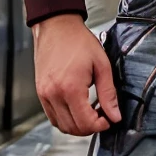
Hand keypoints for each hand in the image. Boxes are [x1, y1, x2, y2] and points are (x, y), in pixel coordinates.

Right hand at [33, 15, 121, 136]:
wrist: (56, 26)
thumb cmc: (79, 42)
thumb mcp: (102, 65)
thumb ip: (108, 94)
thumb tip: (115, 116)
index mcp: (70, 88)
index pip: (85, 123)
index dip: (100, 126)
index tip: (109, 119)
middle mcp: (53, 94)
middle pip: (72, 128)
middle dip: (90, 127)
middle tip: (102, 116)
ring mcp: (44, 94)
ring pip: (61, 125)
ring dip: (77, 125)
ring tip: (90, 112)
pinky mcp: (40, 92)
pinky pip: (52, 116)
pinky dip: (66, 118)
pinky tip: (77, 107)